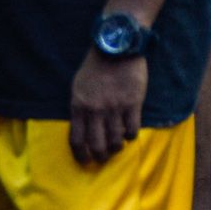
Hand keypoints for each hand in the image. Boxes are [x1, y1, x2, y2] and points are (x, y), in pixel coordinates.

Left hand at [69, 48, 148, 166]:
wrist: (116, 48)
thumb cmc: (95, 67)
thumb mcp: (78, 87)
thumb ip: (79, 108)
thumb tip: (83, 128)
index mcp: (79, 107)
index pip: (77, 140)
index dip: (81, 155)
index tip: (86, 160)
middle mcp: (95, 111)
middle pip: (96, 145)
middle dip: (100, 156)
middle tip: (104, 158)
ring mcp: (115, 108)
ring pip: (115, 141)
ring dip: (116, 148)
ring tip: (118, 146)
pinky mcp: (133, 103)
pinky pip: (132, 129)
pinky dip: (131, 135)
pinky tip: (130, 133)